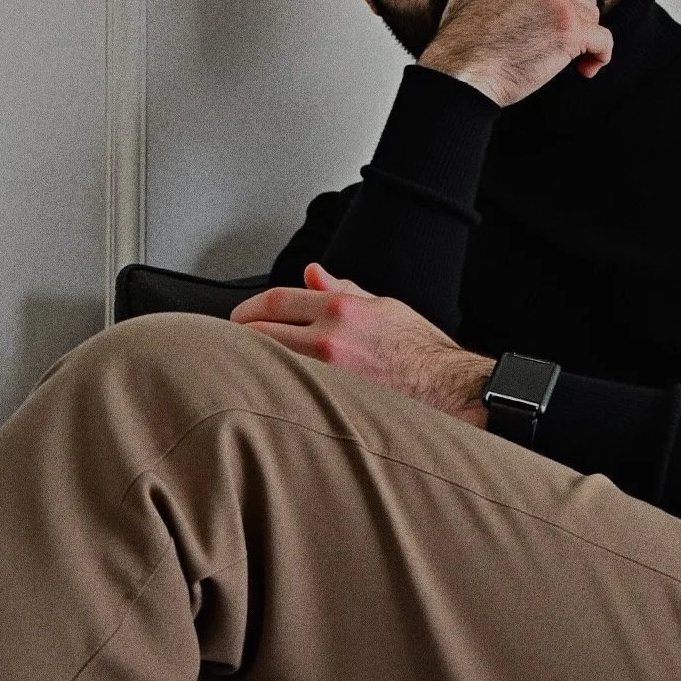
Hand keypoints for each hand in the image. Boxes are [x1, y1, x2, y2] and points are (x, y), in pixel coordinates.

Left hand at [230, 263, 494, 426]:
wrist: (450, 392)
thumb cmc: (421, 352)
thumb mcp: (384, 307)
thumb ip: (342, 290)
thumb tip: (312, 274)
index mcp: (341, 310)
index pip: (275, 301)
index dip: (249, 309)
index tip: (238, 318)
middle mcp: (330, 340)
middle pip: (261, 334)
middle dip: (239, 338)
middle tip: (230, 344)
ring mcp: (328, 376)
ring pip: (268, 366)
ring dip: (249, 366)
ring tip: (239, 369)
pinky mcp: (331, 406)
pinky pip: (288, 393)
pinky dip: (271, 390)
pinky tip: (263, 396)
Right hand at [417, 0, 613, 107]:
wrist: (460, 72)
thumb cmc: (461, 44)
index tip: (576, 3)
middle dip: (579, 17)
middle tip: (566, 40)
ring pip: (593, 15)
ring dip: (586, 38)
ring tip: (571, 59)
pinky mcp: (569, 28)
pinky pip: (603, 39)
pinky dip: (600, 55)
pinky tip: (588, 66)